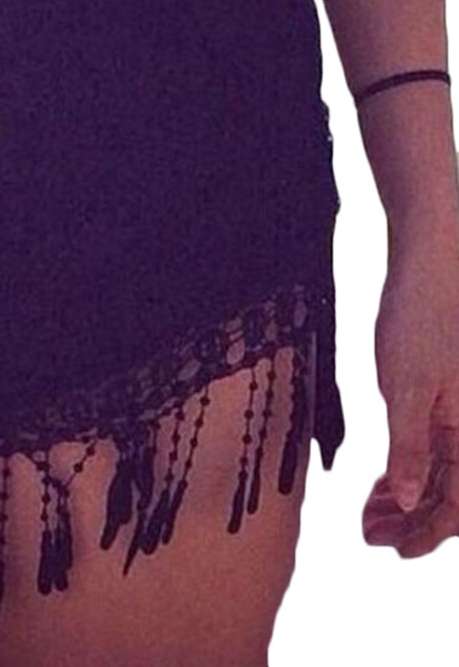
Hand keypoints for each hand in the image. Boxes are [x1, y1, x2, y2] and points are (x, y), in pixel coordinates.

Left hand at [362, 232, 458, 556]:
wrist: (429, 270)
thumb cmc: (418, 321)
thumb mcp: (404, 388)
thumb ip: (409, 447)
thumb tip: (411, 501)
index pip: (457, 505)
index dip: (426, 534)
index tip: (391, 549)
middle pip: (450, 495)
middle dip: (412, 522)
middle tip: (369, 534)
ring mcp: (458, 414)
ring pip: (440, 474)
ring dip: (408, 499)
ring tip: (369, 513)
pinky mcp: (444, 399)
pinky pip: (434, 448)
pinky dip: (409, 469)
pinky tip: (384, 480)